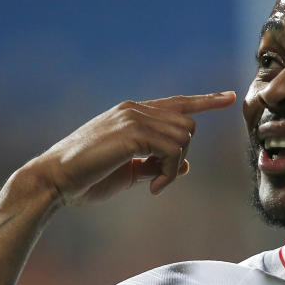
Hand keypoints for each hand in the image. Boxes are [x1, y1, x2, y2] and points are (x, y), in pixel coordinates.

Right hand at [27, 91, 235, 204]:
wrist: (54, 180)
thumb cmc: (86, 178)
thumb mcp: (128, 171)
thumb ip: (155, 164)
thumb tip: (186, 165)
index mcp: (132, 113)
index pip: (177, 103)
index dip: (205, 100)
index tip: (229, 97)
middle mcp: (134, 109)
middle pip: (187, 126)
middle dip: (181, 157)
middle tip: (159, 181)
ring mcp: (133, 118)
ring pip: (184, 138)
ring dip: (175, 168)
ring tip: (154, 184)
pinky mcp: (133, 133)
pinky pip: (173, 151)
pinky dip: (169, 174)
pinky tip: (152, 188)